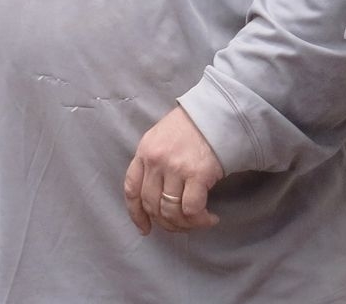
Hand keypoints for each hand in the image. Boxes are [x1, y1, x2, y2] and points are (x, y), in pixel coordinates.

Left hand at [123, 105, 224, 234]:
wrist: (213, 116)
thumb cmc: (187, 129)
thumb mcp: (158, 140)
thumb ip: (152, 164)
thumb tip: (154, 197)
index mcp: (143, 152)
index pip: (131, 189)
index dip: (136, 214)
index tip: (145, 228)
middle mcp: (155, 162)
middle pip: (151, 205)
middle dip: (165, 223)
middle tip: (181, 226)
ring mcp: (175, 168)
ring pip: (171, 211)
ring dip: (185, 225)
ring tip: (198, 222)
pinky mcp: (197, 174)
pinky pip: (192, 209)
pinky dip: (200, 220)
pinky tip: (210, 218)